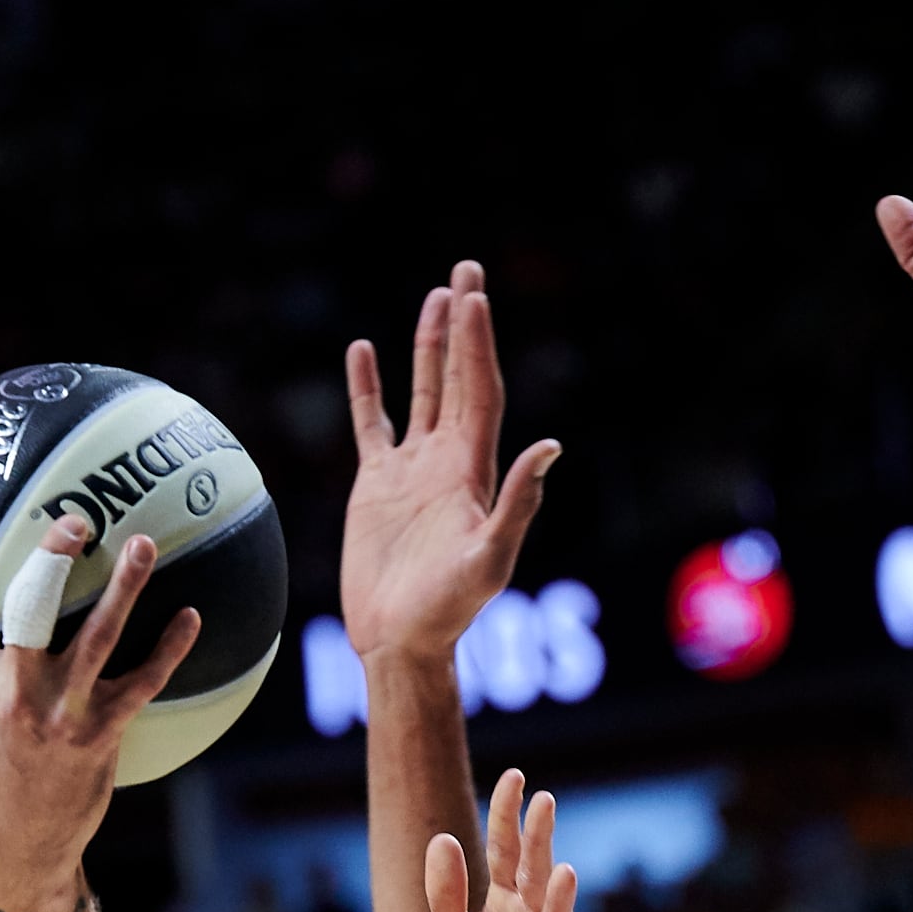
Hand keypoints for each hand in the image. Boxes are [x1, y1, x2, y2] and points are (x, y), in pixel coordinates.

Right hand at [0, 512, 197, 911]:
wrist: (18, 856)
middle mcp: (14, 697)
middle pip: (32, 612)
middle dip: (51, 558)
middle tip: (74, 517)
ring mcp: (61, 715)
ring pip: (97, 638)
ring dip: (123, 589)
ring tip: (142, 543)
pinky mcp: (101, 734)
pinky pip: (141, 685)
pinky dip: (169, 651)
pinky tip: (192, 616)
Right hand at [340, 260, 561, 661]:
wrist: (400, 642)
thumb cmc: (448, 612)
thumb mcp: (490, 561)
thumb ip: (518, 505)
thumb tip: (550, 447)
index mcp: (474, 472)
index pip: (479, 391)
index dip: (478, 344)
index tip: (475, 296)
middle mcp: (447, 462)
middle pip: (458, 378)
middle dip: (463, 325)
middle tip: (465, 269)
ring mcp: (411, 471)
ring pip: (422, 392)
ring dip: (428, 345)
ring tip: (435, 295)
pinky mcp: (376, 487)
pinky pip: (372, 424)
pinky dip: (367, 387)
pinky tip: (362, 350)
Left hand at [426, 770, 610, 911]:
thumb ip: (446, 897)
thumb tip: (442, 839)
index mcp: (502, 910)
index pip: (506, 854)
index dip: (509, 818)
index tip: (515, 777)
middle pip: (535, 880)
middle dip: (539, 843)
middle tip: (544, 802)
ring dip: (560, 904)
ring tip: (564, 872)